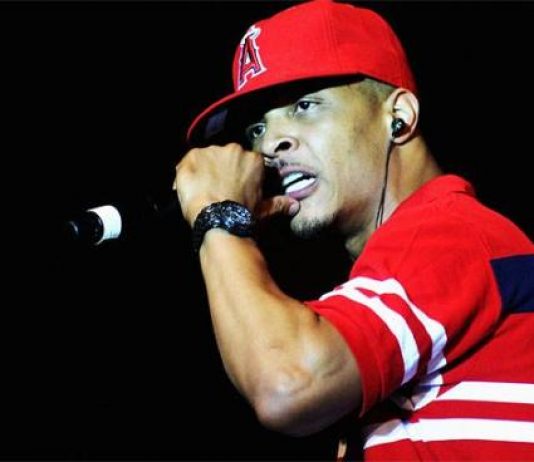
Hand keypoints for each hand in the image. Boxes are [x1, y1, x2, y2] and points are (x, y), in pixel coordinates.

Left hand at [174, 143, 298, 224]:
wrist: (219, 221)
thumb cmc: (242, 216)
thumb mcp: (264, 210)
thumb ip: (279, 204)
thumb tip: (293, 206)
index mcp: (254, 160)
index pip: (245, 161)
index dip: (238, 174)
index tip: (234, 186)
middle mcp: (234, 150)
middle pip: (226, 157)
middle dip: (221, 170)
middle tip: (218, 190)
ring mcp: (212, 152)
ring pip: (206, 159)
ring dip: (204, 171)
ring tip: (203, 192)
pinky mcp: (193, 157)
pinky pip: (187, 162)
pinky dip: (186, 173)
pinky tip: (190, 188)